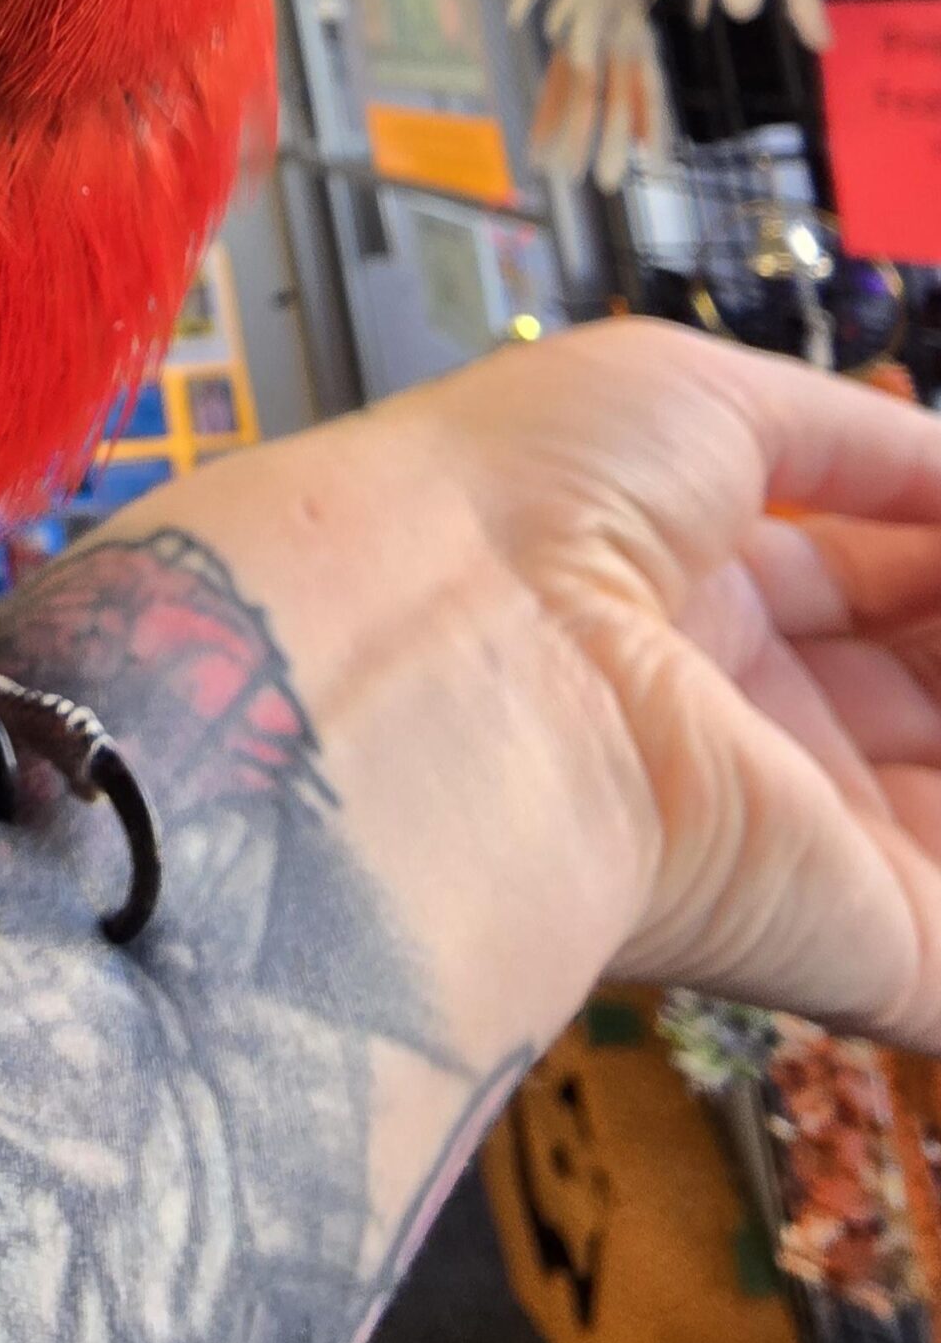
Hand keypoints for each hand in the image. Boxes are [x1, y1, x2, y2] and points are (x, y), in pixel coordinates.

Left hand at [392, 317, 940, 1046]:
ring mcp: (801, 838)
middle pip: (923, 686)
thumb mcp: (695, 396)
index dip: (936, 547)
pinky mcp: (855, 946)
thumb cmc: (528, 496)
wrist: (451, 650)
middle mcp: (739, 716)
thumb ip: (858, 441)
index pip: (868, 577)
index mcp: (684, 592)